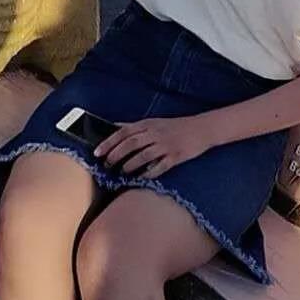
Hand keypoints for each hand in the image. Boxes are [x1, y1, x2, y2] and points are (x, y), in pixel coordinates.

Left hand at [95, 115, 217, 180]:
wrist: (202, 129)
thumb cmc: (175, 126)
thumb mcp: (154, 122)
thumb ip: (135, 126)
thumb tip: (114, 127)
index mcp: (148, 124)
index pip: (124, 132)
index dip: (109, 142)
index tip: (97, 152)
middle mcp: (156, 133)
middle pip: (131, 143)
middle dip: (116, 155)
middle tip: (106, 164)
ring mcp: (167, 145)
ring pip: (144, 155)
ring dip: (130, 164)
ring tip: (122, 171)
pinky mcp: (177, 156)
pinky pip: (160, 166)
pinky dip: (150, 172)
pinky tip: (142, 177)